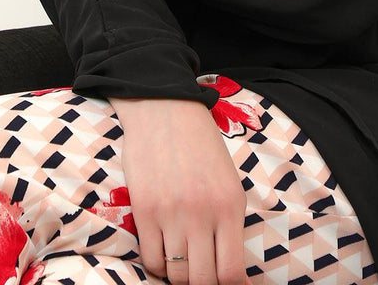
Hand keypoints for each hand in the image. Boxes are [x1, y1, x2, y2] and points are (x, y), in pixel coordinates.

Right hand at [113, 98, 247, 284]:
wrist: (165, 109)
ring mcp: (171, 213)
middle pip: (202, 281)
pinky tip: (163, 250)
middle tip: (202, 273)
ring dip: (179, 274)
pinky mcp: (144, 211)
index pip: (232, 273)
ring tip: (182, 259)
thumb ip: (228, 223)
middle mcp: (202, 213)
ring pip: (176, 274)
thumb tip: (229, 270)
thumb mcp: (228, 181)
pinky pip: (150, 259)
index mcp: (230, 206)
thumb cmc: (200, 145)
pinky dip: (158, 263)